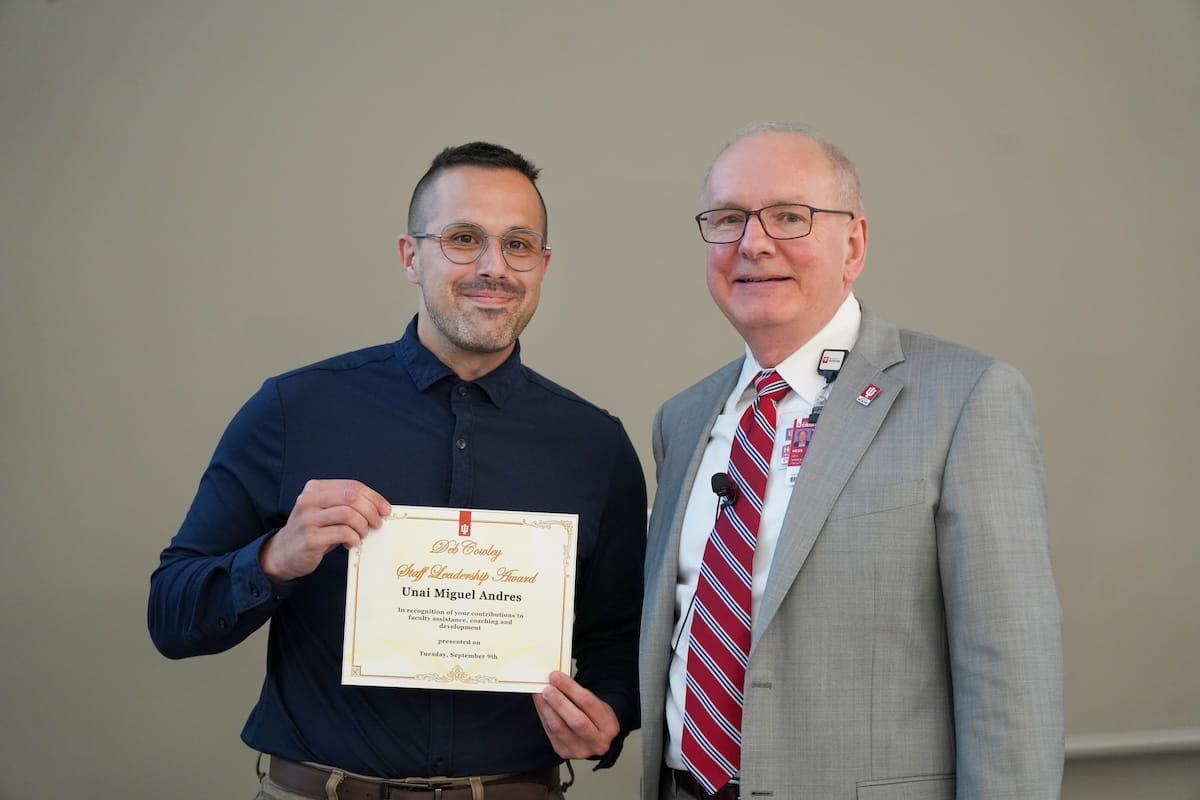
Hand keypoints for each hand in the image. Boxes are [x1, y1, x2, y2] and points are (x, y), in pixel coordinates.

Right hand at [260, 479, 390, 581]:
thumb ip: (345, 504)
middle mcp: (308, 500)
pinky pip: (343, 533)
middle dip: (371, 511)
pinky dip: (354, 538)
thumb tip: (379, 507)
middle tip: (377, 523)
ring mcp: (308, 519)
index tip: (385, 509)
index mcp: (314, 488)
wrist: (282, 554)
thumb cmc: (312, 531)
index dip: (373, 497)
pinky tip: (350, 542)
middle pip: (352, 497)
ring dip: (363, 526)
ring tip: (362, 534)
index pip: (352, 486)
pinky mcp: (310, 538)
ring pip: (349, 514)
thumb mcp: (325, 511)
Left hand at [532, 670, 619, 759]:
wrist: (596, 737)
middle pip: (576, 720)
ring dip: (547, 709)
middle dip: (559, 702)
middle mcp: (597, 741)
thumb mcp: (595, 704)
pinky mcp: (565, 753)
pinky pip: (551, 733)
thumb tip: (555, 681)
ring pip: (559, 728)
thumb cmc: (595, 717)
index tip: (556, 677)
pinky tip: (541, 705)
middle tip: (548, 689)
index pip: (588, 703)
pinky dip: (544, 716)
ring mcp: (581, 750)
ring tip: (540, 695)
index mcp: (609, 726)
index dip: (570, 688)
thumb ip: (577, 694)